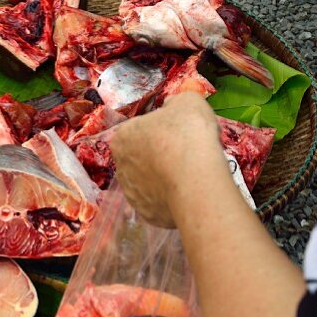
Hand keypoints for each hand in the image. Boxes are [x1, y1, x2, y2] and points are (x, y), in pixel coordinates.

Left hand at [109, 92, 226, 227]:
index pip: (138, 131)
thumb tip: (172, 106)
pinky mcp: (147, 214)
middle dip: (160, 156)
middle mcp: (120, 167)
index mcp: (122, 138)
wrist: (196, 180)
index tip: (178, 134)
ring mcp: (132, 194)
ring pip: (150, 182)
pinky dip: (172, 198)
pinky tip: (188, 192)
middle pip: (142, 158)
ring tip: (190, 174)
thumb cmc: (188, 135)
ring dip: (165, 178)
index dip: (160, 131)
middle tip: (186, 153)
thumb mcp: (188, 102)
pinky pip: (160, 203)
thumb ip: (177, 102)